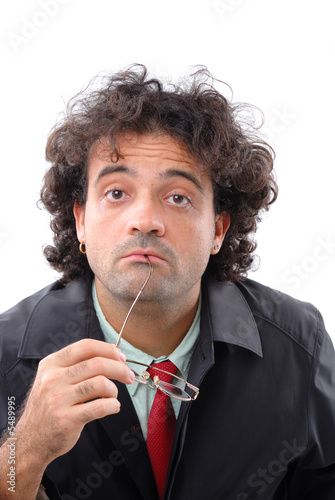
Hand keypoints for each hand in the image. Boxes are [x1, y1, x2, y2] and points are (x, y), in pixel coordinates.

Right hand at [15, 338, 133, 469]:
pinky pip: (101, 406)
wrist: (30, 441)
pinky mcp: (67, 420)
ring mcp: (59, 400)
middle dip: (120, 368)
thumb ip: (76, 365)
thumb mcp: (52, 378)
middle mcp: (53, 379)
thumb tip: (111, 353)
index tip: (121, 357)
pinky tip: (112, 407)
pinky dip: (113, 405)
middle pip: (97, 363)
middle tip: (128, 376)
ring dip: (114, 389)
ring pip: (101, 383)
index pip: (86, 346)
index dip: (108, 349)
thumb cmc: (49, 407)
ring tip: (112, 395)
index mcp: (51, 364)